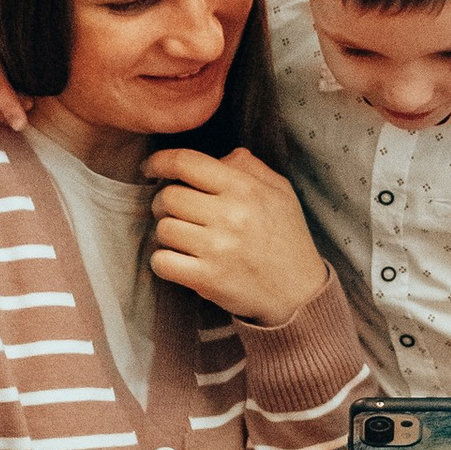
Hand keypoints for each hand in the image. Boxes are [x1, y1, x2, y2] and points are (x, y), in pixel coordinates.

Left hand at [144, 146, 329, 326]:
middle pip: (168, 196)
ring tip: (183, 238)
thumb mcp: (280, 191)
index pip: (187, 163)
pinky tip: (178, 260)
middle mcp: (230, 215)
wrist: (299, 292)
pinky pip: (162, 262)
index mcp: (244, 189)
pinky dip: (163, 261)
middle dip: (163, 202)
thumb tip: (217, 157)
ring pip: (163, 229)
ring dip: (166, 233)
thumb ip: (249, 166)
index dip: (160, 161)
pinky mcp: (208, 279)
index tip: (151, 167)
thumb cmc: (287, 238)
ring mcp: (217, 249)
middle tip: (175, 212)